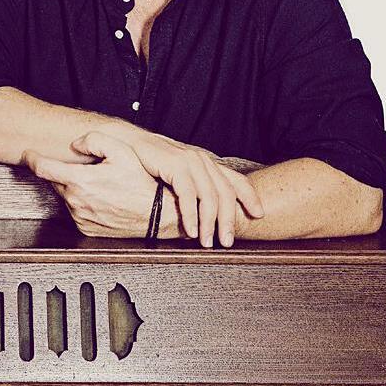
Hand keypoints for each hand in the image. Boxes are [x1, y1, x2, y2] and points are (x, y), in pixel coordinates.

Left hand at [23, 132, 176, 237]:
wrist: (157, 214)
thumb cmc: (142, 184)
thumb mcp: (122, 152)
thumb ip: (95, 140)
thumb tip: (76, 144)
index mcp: (80, 181)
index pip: (43, 169)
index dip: (32, 158)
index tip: (28, 154)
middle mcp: (76, 201)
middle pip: (55, 181)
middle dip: (62, 172)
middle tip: (83, 168)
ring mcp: (80, 217)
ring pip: (65, 196)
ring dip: (74, 188)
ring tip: (99, 185)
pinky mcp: (86, 228)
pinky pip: (75, 211)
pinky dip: (82, 203)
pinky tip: (101, 198)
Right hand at [127, 131, 265, 247]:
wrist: (126, 142)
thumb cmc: (150, 161)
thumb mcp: (177, 174)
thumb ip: (193, 187)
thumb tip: (204, 213)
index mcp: (206, 162)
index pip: (236, 179)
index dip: (250, 197)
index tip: (258, 215)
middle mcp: (202, 160)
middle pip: (225, 193)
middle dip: (228, 221)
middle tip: (227, 243)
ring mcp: (190, 161)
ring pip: (209, 196)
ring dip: (209, 223)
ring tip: (207, 242)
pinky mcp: (175, 164)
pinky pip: (188, 194)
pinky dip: (190, 215)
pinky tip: (189, 230)